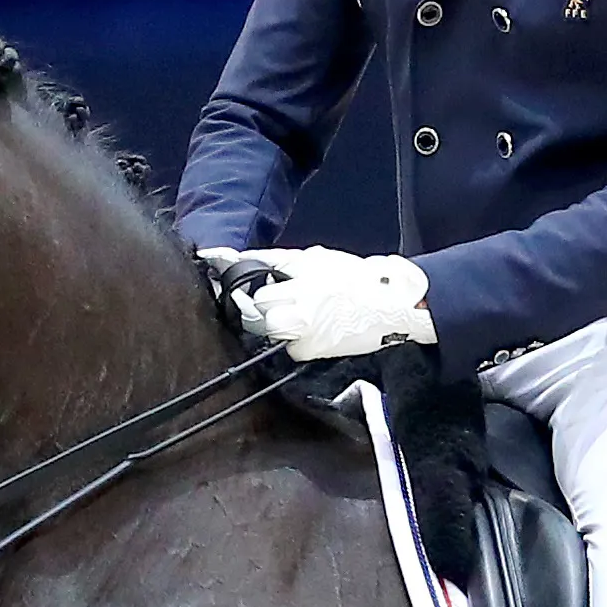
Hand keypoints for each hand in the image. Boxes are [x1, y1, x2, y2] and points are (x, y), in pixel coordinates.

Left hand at [210, 242, 431, 362]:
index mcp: (304, 266)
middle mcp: (300, 292)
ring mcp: (304, 321)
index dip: (232, 262)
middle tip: (272, 305)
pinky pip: (287, 347)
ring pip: (266, 326)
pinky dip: (293, 344)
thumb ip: (291, 264)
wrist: (394, 306)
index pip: (259, 263)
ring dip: (272, 324)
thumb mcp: (324, 260)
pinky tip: (309, 336)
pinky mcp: (309, 347)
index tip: (213, 259)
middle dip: (262, 303)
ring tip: (290, 322)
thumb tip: (260, 264)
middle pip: (258, 300)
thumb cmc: (362, 282)